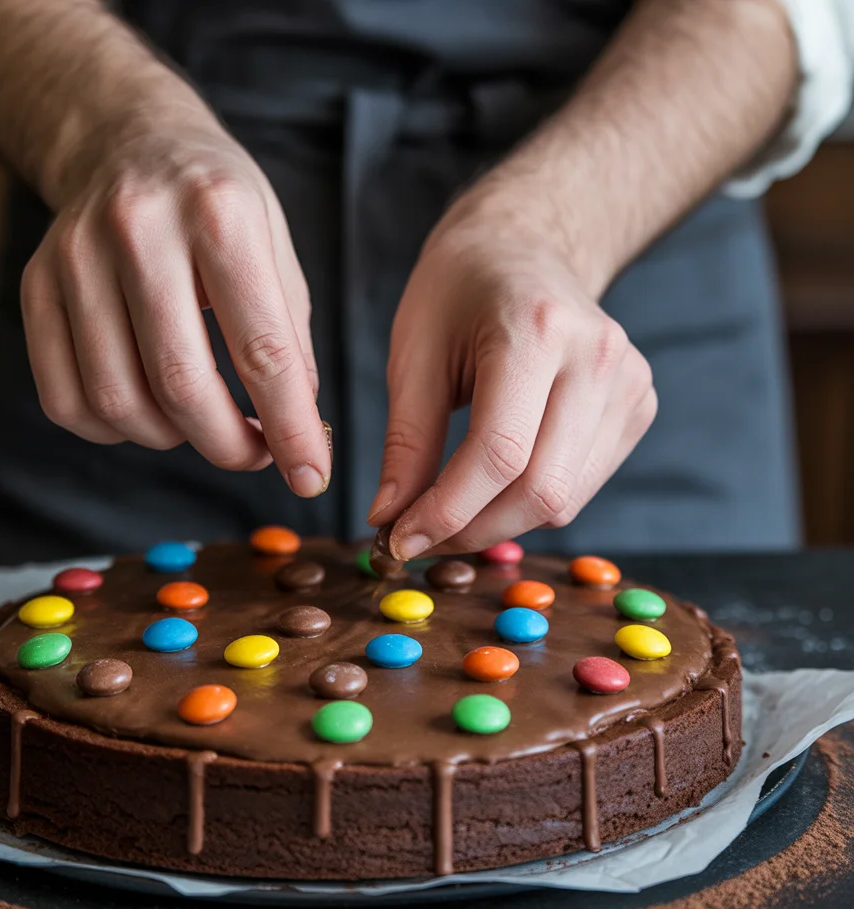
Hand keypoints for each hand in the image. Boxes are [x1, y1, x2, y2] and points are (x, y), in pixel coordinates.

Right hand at [20, 98, 330, 496]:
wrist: (127, 141)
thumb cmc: (215, 204)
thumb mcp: (275, 248)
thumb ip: (289, 337)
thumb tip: (295, 429)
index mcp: (218, 215)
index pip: (261, 350)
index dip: (290, 429)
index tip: (310, 476)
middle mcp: (139, 230)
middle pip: (180, 384)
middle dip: (227, 446)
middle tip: (253, 454)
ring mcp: (75, 258)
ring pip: (117, 401)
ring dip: (170, 438)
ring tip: (199, 419)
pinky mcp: (35, 286)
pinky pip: (65, 400)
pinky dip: (112, 429)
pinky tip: (145, 409)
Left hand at [367, 183, 656, 556]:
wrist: (524, 250)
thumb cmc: (456, 293)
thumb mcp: (412, 355)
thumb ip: (405, 443)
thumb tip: (390, 521)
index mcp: (537, 329)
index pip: (499, 453)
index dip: (445, 511)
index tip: (397, 539)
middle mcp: (597, 357)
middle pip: (540, 490)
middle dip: (472, 530)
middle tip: (418, 537)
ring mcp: (629, 384)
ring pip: (563, 500)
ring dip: (499, 524)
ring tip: (449, 510)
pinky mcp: (638, 407)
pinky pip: (580, 487)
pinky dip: (529, 503)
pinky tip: (494, 482)